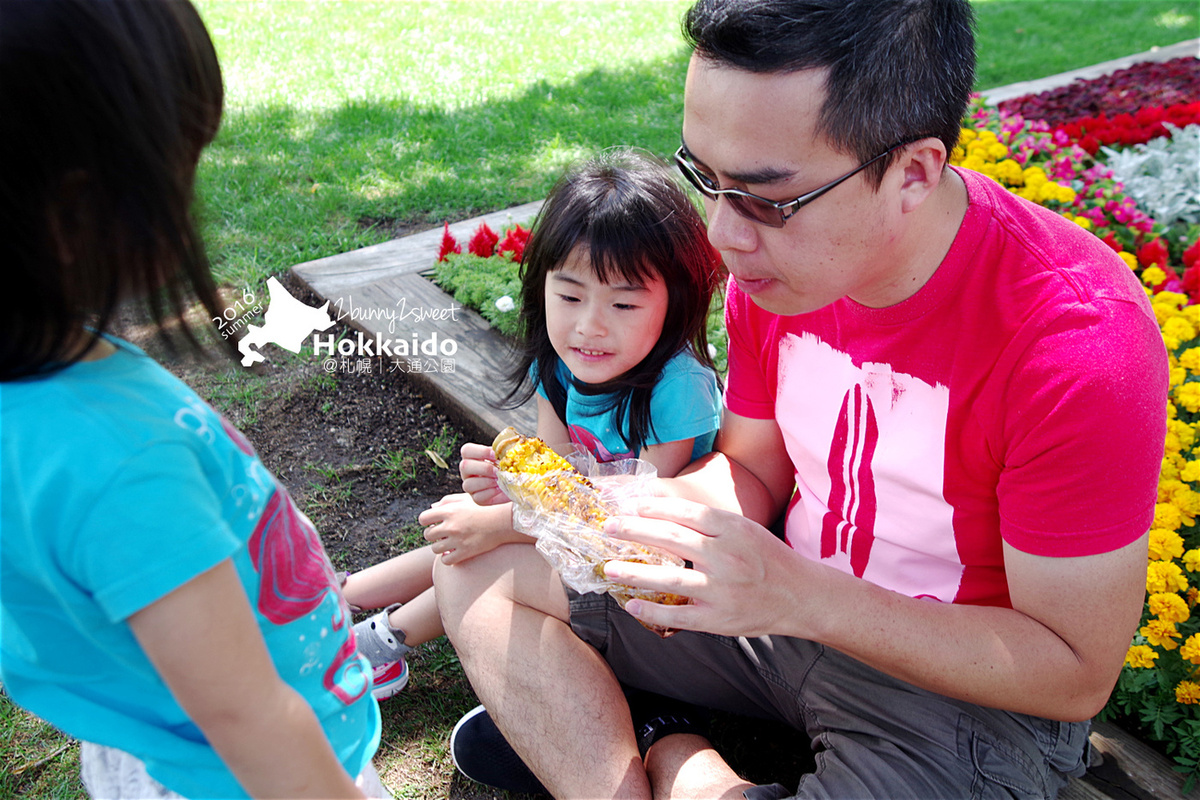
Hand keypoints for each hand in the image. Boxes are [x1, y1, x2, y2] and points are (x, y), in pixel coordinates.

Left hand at [418, 493, 516, 564]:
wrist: (501, 523)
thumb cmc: (482, 510)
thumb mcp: (465, 501)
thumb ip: (446, 502)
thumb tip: (431, 509)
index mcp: (449, 511)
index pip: (423, 518)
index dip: (426, 521)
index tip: (433, 523)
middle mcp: (451, 526)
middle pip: (428, 535)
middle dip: (433, 535)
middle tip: (443, 534)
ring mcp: (457, 540)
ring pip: (435, 549)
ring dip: (440, 547)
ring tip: (448, 544)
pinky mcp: (465, 553)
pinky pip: (445, 560)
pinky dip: (447, 558)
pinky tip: (453, 553)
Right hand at [459, 442, 507, 505]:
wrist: (512, 485)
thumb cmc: (505, 467)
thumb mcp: (504, 458)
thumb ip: (503, 454)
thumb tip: (507, 451)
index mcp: (471, 457)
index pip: (466, 450)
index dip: (481, 451)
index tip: (495, 454)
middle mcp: (467, 471)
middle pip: (465, 466)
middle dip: (484, 468)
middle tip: (498, 470)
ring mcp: (469, 485)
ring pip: (469, 484)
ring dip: (487, 482)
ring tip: (500, 480)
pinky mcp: (476, 498)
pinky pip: (478, 496)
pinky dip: (490, 492)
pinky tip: (500, 488)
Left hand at [600, 497, 803, 637]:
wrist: (801, 597)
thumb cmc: (767, 559)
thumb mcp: (744, 530)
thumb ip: (709, 522)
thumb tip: (662, 509)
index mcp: (733, 530)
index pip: (686, 512)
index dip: (654, 508)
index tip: (630, 506)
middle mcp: (726, 557)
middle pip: (672, 539)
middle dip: (635, 531)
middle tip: (608, 528)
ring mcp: (722, 590)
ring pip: (670, 579)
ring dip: (635, 573)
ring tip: (610, 569)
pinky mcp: (719, 619)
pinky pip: (679, 617)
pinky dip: (653, 612)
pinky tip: (632, 606)